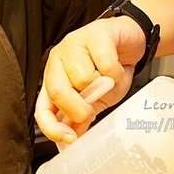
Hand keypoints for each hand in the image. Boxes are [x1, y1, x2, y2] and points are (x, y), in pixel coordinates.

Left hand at [35, 17, 144, 142]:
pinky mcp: (95, 35)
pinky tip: (116, 67)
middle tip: (92, 110)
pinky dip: (116, 73)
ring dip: (103, 86)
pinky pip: (106, 65)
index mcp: (54, 79)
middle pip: (58, 91)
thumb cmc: (110, 68)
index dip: (51, 128)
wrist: (130, 42)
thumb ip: (83, 115)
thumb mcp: (96, 99)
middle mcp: (58, 61)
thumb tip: (74, 138)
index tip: (69, 139)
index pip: (42, 109)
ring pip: (83, 78)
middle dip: (78, 108)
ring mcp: (74, 45)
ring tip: (108, 80)